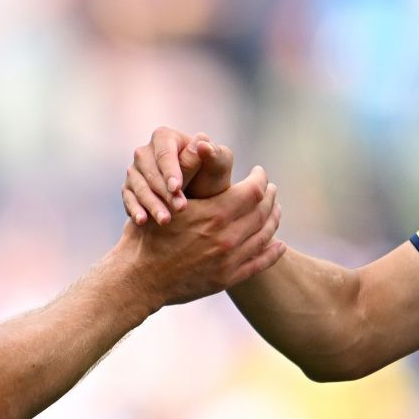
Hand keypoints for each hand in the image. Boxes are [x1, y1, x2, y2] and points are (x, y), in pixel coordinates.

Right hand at [120, 165, 283, 304]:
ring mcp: (229, 260)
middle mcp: (228, 237)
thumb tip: (202, 140)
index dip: (260, 178)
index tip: (259, 172)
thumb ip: (189, 171)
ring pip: (264, 237)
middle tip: (271, 189)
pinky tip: (279, 245)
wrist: (140, 277)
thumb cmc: (149, 233)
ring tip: (275, 210)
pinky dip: (273, 253)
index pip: (254, 190)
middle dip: (270, 197)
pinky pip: (259, 264)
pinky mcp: (227, 279)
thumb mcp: (167, 199)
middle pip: (263, 212)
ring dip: (273, 220)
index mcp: (216, 214)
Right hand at [123, 126, 235, 224]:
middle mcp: (145, 152)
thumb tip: (202, 143)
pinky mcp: (129, 190)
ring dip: (152, 204)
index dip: (169, 170)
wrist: (201, 199)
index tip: (177, 187)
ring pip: (139, 187)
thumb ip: (213, 154)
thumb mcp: (218, 165)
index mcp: (165, 137)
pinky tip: (142, 221)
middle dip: (165, 192)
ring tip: (165, 220)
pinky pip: (128, 199)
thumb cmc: (211, 177)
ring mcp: (135, 171)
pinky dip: (135, 210)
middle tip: (180, 208)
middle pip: (150, 171)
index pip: (164, 153)